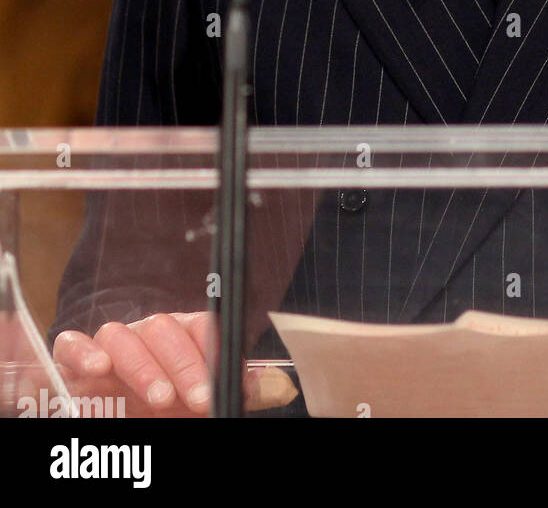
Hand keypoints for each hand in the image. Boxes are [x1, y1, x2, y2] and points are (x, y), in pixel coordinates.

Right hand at [53, 311, 260, 417]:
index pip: (201, 326)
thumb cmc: (160, 405)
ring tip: (159, 397)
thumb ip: (235, 390)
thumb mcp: (198, 402)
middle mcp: (144, 334)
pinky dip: (82, 350)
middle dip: (184, 364)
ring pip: (120, 334)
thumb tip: (282, 386)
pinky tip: (98, 368)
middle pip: (164, 328)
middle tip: (196, 399)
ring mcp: (107, 345)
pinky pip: (70, 343)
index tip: (223, 385)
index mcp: (180, 337)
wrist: (111, 416)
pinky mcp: (71, 361)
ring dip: (142, 364)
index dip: (213, 351)